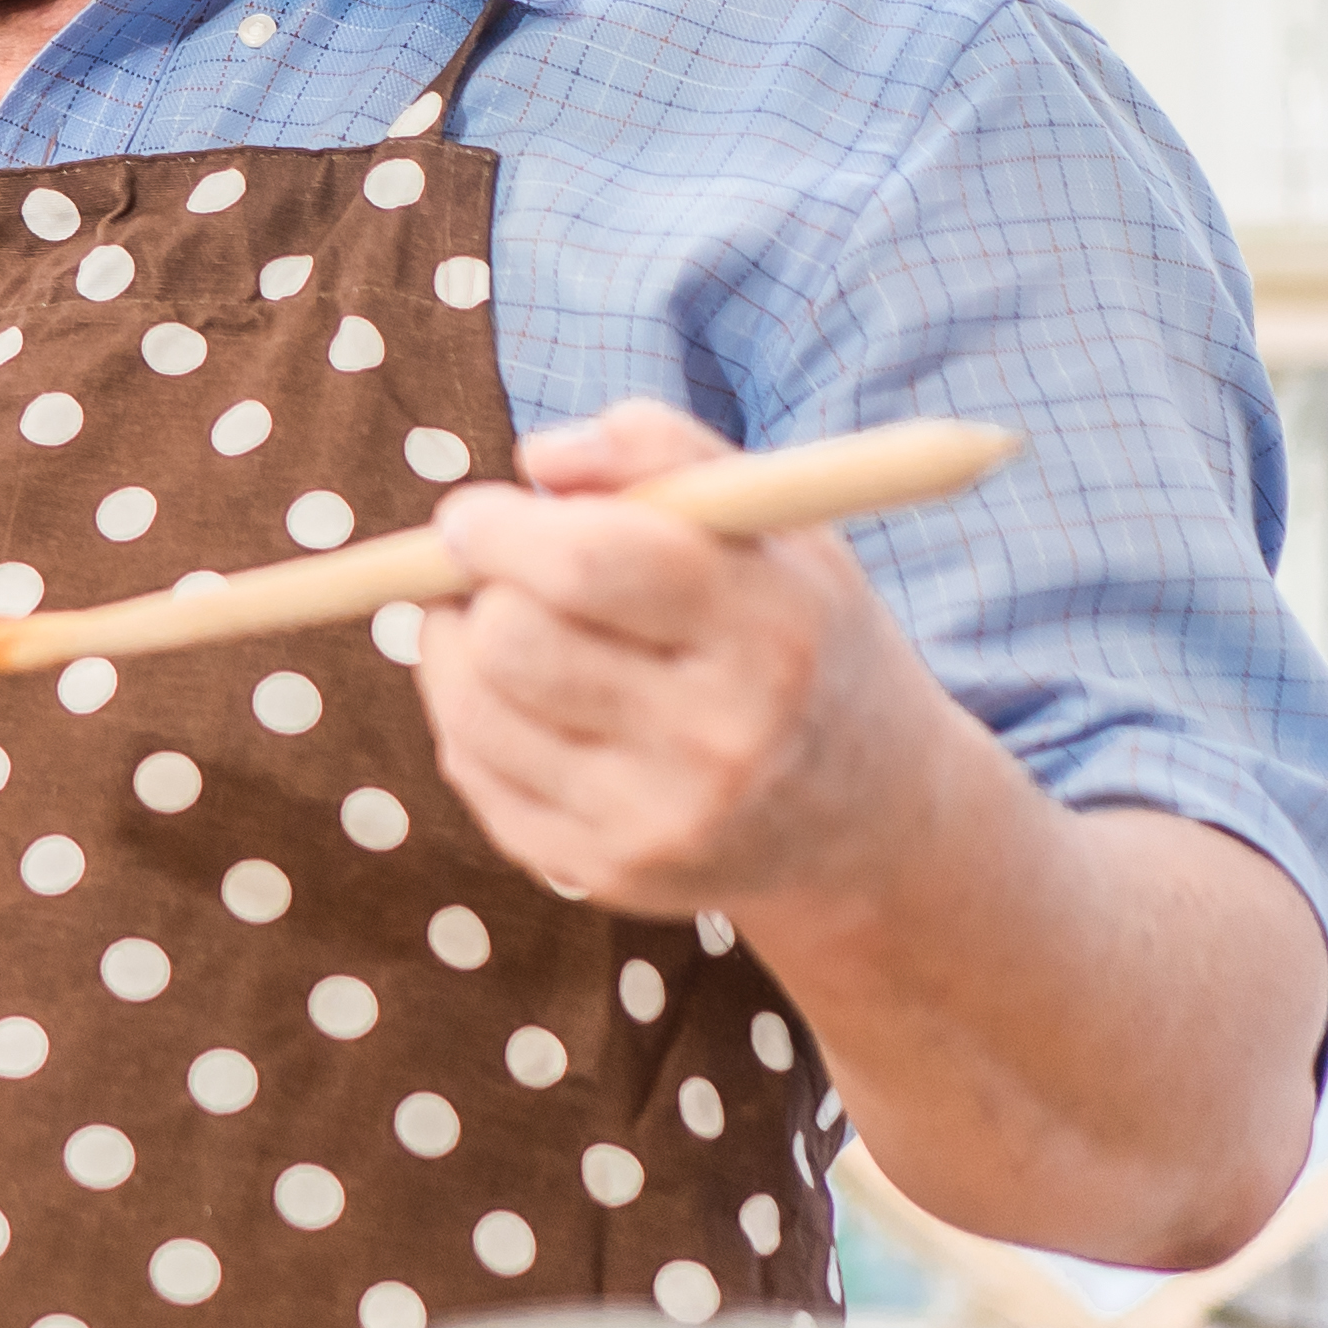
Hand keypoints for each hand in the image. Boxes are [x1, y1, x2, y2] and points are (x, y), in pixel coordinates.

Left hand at [413, 401, 945, 924]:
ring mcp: (663, 821)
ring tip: (499, 624)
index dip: (504, 531)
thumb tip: (541, 459)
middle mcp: (724, 738)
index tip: (470, 515)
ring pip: (472, 709)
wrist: (870, 818)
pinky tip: (523, 700)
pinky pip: (473, 773)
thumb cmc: (799, 632)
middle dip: (479, 589)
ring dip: (457, 649)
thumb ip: (663, 451)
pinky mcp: (610, 875)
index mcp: (775, 629)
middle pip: (514, 641)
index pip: (596, 565)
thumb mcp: (775, 525)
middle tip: (490, 572)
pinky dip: (471, 720)